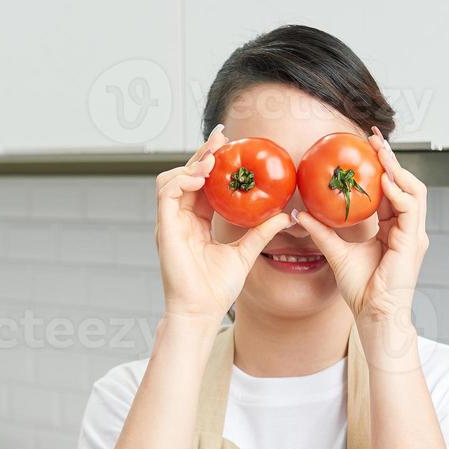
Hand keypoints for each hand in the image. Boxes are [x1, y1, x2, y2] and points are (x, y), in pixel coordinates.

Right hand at [155, 126, 290, 324]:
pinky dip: (182, 180)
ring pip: (171, 179)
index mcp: (196, 222)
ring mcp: (169, 223)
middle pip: (186, 176)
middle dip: (202, 153)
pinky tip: (202, 177)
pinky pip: (166, 193)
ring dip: (191, 165)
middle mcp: (180, 219)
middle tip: (222, 137)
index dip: (212, 162)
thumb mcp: (246, 253)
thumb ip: (261, 232)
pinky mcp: (163, 228)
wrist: (202, 310)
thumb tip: (286, 216)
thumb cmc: (218, 289)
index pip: (202, 184)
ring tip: (213, 160)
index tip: (230, 144)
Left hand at [295, 128, 428, 346]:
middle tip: (374, 139)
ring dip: (397, 169)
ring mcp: (413, 234)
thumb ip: (322, 232)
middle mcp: (407, 228)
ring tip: (380, 152)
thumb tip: (300, 214)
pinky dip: (397, 192)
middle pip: (405, 184)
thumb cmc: (362, 290)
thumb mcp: (336, 253)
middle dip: (392, 159)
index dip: (381, 167)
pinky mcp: (412, 242)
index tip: (366, 147)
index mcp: (394, 228)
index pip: (390, 190)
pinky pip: (409, 208)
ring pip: (414, 190)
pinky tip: (383, 181)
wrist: (374, 315)